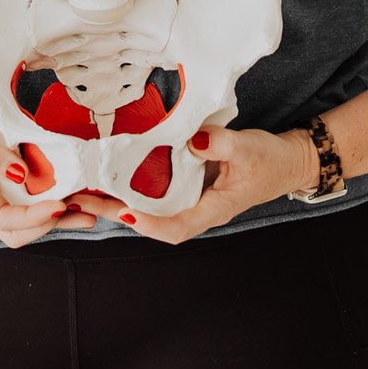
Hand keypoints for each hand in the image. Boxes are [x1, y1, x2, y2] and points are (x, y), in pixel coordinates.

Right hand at [0, 55, 95, 246]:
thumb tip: (20, 176)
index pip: (1, 218)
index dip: (32, 217)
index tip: (60, 205)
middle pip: (15, 227)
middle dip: (50, 224)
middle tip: (86, 213)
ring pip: (24, 211)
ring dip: (56, 212)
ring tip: (90, 206)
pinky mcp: (1, 161)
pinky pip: (28, 186)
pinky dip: (50, 189)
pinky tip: (73, 183)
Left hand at [69, 124, 315, 243]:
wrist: (288, 160)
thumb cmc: (271, 160)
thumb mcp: (248, 148)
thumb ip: (220, 144)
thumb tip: (191, 140)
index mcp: (213, 209)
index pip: (176, 228)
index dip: (149, 224)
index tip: (124, 212)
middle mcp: (196, 208)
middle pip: (151, 219)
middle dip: (115, 212)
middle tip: (80, 200)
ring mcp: (190, 197)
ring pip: (149, 205)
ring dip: (116, 199)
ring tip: (83, 188)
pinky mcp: (187, 182)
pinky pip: (156, 188)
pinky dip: (132, 183)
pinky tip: (111, 171)